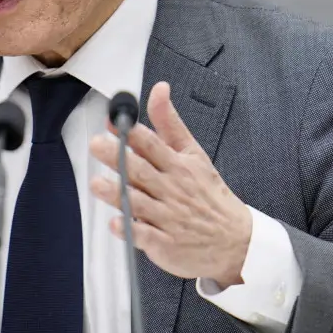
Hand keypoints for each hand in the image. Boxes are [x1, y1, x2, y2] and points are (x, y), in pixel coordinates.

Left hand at [89, 81, 251, 286]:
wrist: (235, 240)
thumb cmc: (208, 193)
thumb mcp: (193, 153)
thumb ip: (169, 123)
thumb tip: (158, 89)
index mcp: (178, 165)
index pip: (153, 145)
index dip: (133, 133)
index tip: (115, 122)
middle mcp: (172, 189)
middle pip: (141, 171)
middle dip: (118, 157)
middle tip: (97, 145)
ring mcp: (168, 218)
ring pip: (139, 203)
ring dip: (118, 194)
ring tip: (97, 184)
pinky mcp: (165, 244)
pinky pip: (145, 237)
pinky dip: (131, 231)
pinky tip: (117, 224)